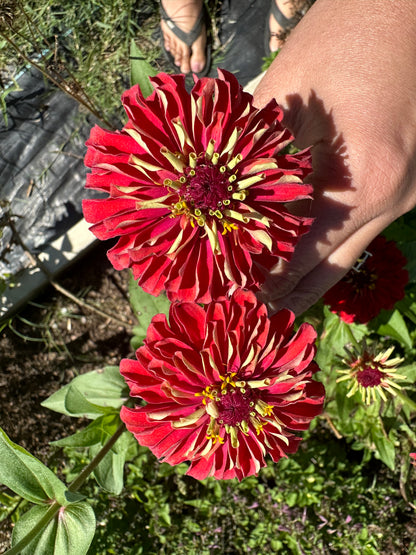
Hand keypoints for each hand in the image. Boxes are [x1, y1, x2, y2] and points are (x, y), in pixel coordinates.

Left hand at [253, 0, 415, 315]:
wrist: (414, 4)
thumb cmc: (356, 30)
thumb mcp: (294, 87)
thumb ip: (258, 148)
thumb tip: (221, 194)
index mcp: (369, 181)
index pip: (305, 255)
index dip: (268, 280)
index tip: (236, 299)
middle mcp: (396, 198)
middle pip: (332, 268)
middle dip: (290, 294)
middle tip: (254, 317)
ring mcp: (407, 192)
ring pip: (347, 250)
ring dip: (308, 272)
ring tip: (271, 298)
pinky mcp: (405, 178)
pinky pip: (358, 223)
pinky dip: (326, 241)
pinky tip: (299, 252)